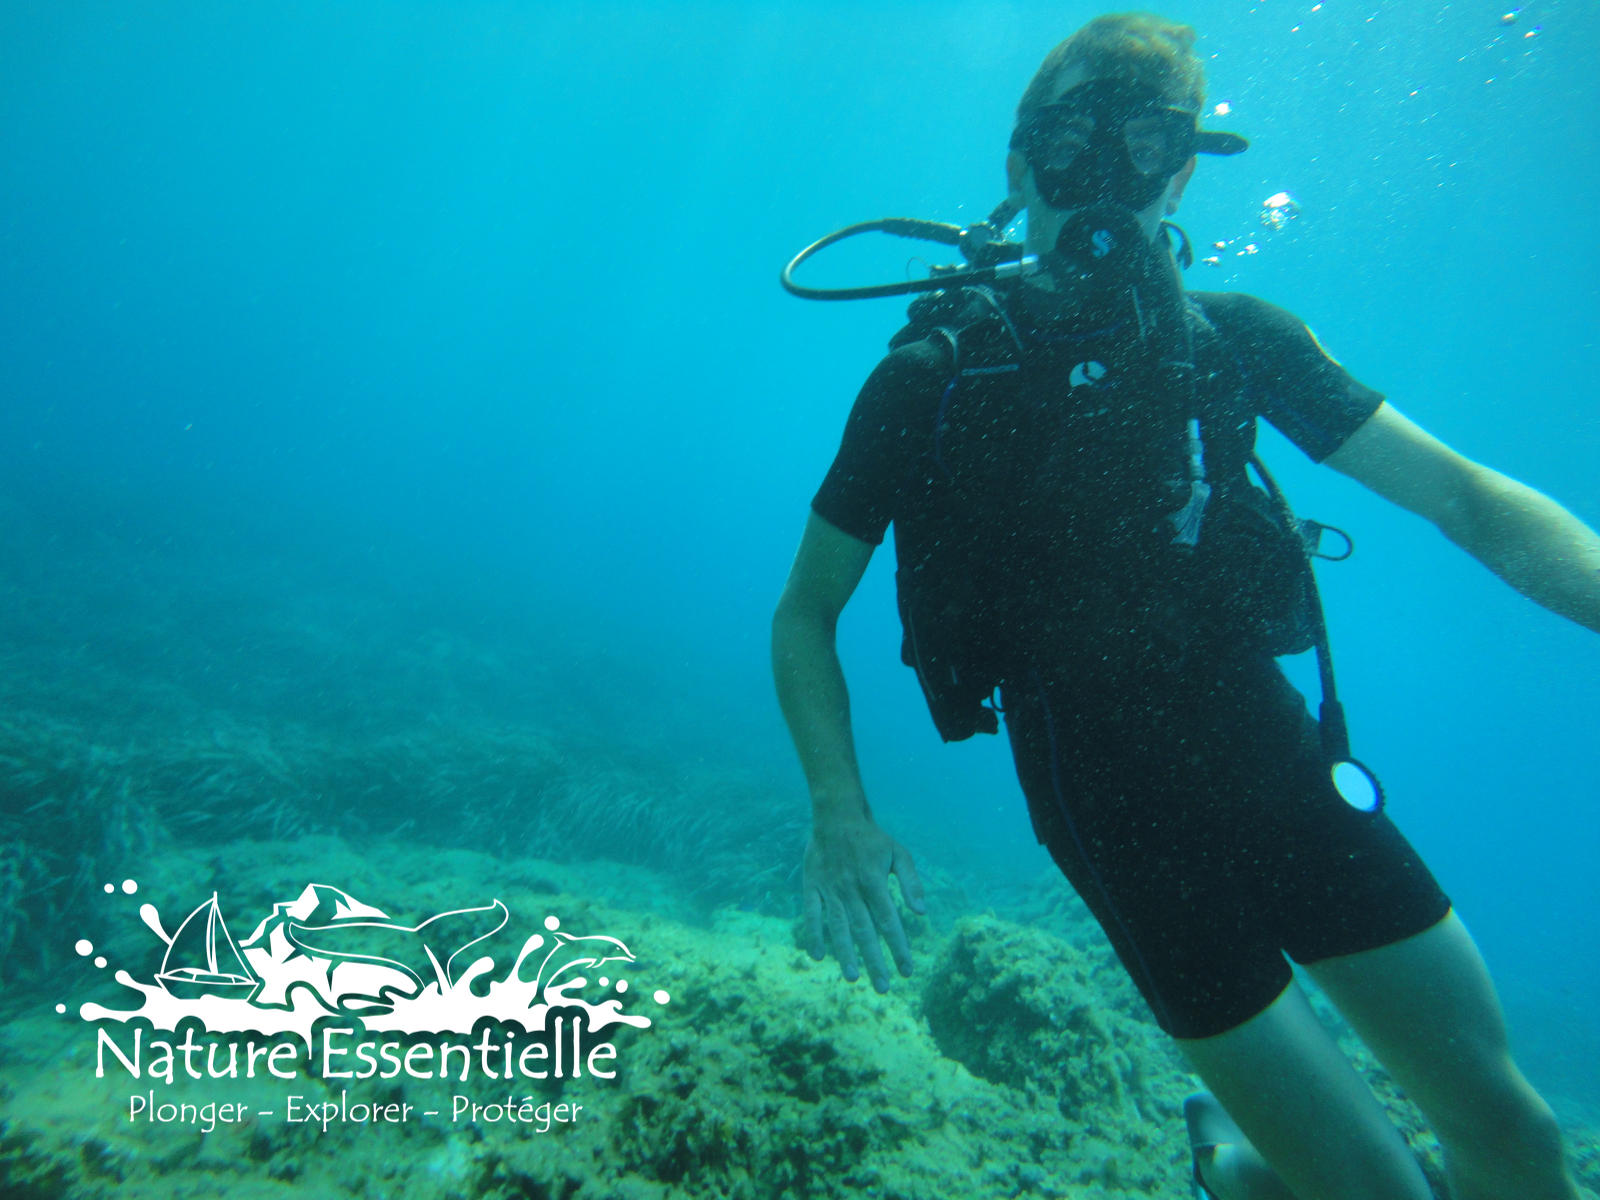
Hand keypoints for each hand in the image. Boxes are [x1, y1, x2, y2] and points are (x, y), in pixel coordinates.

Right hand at [801, 810, 925, 991]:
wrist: (837, 816)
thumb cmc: (873, 839)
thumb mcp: (900, 854)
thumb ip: (911, 883)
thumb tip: (922, 913)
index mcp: (874, 881)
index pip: (889, 922)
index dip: (899, 947)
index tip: (908, 970)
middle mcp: (851, 889)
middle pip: (865, 931)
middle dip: (875, 961)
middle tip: (884, 987)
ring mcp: (830, 889)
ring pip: (839, 927)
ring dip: (846, 954)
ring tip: (854, 978)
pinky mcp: (812, 886)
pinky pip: (812, 914)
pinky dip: (814, 934)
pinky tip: (818, 956)